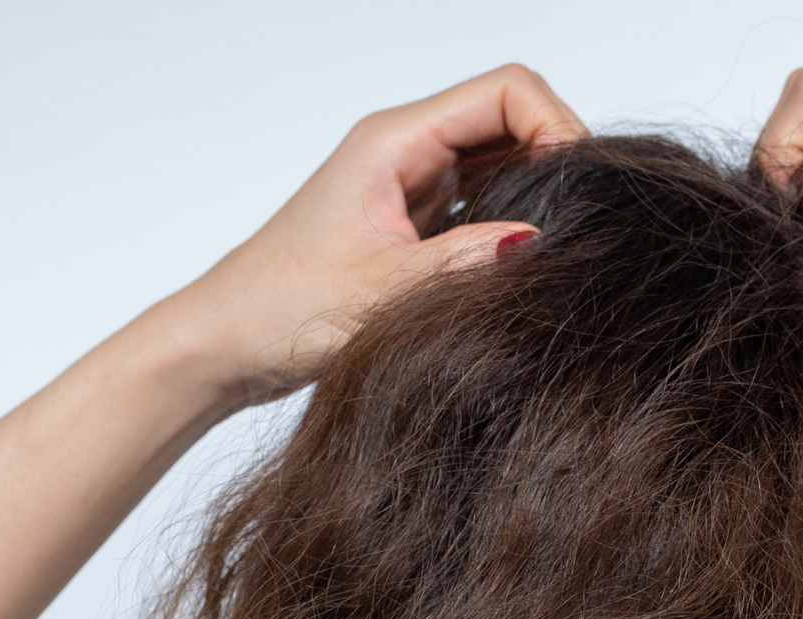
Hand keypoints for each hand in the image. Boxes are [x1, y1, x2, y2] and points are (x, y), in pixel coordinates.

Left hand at [165, 64, 586, 405]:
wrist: (225, 344)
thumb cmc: (279, 311)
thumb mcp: (381, 293)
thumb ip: (463, 263)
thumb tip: (536, 242)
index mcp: (394, 141)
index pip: (506, 91)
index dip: (555, 125)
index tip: (573, 187)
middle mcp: (407, 151)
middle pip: (513, 119)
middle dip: (556, 161)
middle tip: (576, 224)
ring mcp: (414, 186)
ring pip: (505, 162)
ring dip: (536, 197)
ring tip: (551, 250)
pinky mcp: (416, 223)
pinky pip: (486, 203)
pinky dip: (513, 226)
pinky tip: (519, 268)